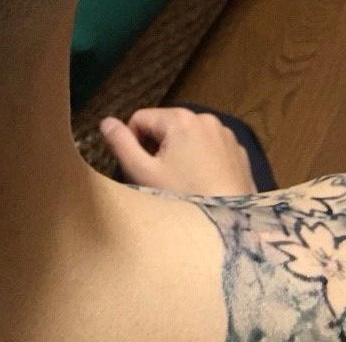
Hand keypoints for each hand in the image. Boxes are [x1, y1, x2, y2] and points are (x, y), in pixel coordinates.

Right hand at [100, 106, 258, 195]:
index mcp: (180, 118)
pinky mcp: (239, 152)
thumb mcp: (143, 173)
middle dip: (158, 149)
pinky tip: (203, 186)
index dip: (133, 143)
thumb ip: (121, 143)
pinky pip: (210, 149)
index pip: (140, 119)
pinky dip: (202, 161)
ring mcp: (226, 135)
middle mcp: (205, 118)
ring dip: (180, 155)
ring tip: (183, 185)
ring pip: (188, 138)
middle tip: (160, 181)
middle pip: (165, 127)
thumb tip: (106, 122)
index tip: (141, 170)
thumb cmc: (185, 198)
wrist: (234, 227)